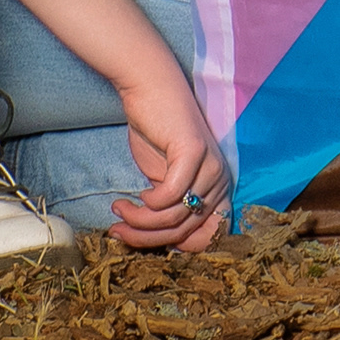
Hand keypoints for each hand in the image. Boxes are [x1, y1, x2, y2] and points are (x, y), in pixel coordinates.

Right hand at [109, 54, 229, 252]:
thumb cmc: (156, 136)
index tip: (140, 241)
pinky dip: (148, 204)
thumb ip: (169, 210)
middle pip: (184, 232)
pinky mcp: (194, 152)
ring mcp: (210, 166)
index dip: (173, 248)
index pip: (205, 237)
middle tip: (118, 231)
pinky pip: (170, 196)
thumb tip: (162, 247)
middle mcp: (220, 179)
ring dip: (139, 222)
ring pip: (174, 218)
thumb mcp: (164, 182)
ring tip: (119, 211)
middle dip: (145, 238)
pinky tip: (136, 196)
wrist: (150, 91)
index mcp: (217, 189)